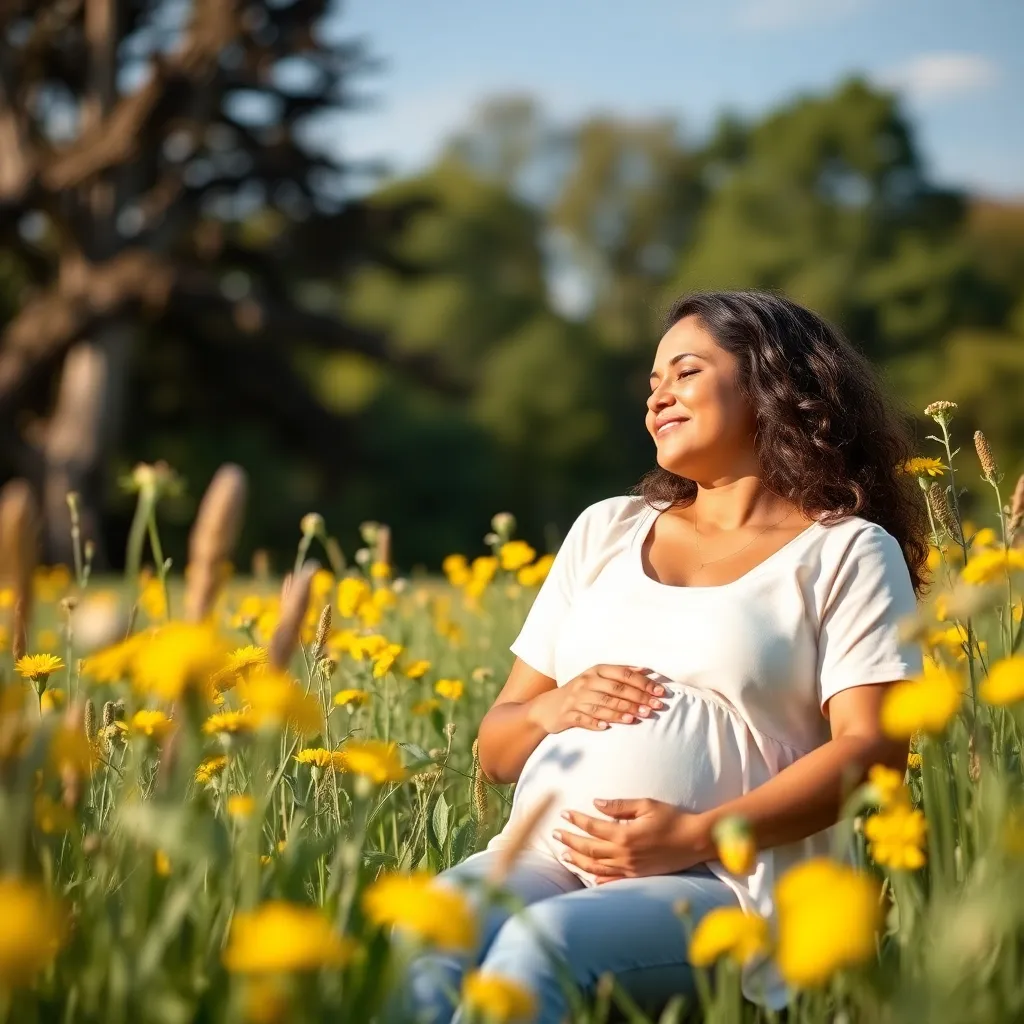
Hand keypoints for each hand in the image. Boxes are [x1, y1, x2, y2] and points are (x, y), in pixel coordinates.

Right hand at [526, 665, 666, 734]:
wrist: (547, 707)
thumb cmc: (579, 692)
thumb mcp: (596, 678)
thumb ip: (620, 674)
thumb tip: (645, 670)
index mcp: (596, 671)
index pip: (624, 674)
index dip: (643, 682)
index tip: (660, 691)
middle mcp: (587, 682)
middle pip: (616, 690)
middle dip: (638, 698)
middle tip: (655, 707)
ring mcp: (576, 699)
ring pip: (603, 705)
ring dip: (622, 711)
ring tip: (638, 717)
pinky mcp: (569, 715)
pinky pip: (584, 719)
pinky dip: (596, 723)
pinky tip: (607, 727)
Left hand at [551, 798, 710, 881]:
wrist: (694, 842)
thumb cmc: (672, 818)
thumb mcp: (647, 805)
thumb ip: (620, 805)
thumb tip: (596, 803)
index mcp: (625, 835)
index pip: (593, 827)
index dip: (576, 820)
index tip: (564, 813)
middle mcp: (624, 854)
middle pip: (589, 849)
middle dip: (569, 841)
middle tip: (555, 834)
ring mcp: (630, 868)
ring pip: (596, 866)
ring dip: (578, 860)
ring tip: (563, 855)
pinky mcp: (637, 875)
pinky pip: (612, 880)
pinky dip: (597, 878)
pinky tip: (588, 875)